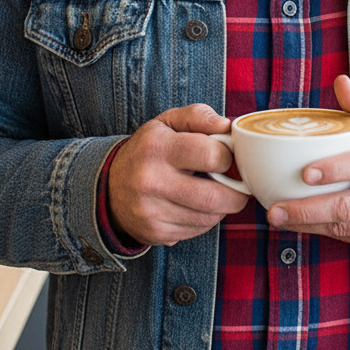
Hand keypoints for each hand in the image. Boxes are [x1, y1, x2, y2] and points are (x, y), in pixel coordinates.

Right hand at [108, 103, 248, 246]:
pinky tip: (198, 207)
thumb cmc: (148, 149)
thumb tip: (226, 126)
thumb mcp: (168, 122)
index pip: (210, 155)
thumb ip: (198, 116)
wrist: (110, 185)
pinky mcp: (154, 232)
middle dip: (236, 193)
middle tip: (238, 185)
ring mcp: (151, 211)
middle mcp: (150, 181)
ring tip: (217, 193)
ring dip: (222, 208)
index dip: (227, 157)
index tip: (227, 157)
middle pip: (213, 196)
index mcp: (157, 147)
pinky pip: (196, 231)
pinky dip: (205, 220)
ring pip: (208, 218)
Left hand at [266, 76, 349, 249]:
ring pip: (347, 228)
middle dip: (309, 210)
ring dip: (310, 225)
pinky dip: (325, 232)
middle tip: (276, 209)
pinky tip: (303, 224)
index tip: (306, 172)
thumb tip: (340, 82)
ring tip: (279, 217)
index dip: (335, 169)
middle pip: (349, 207)